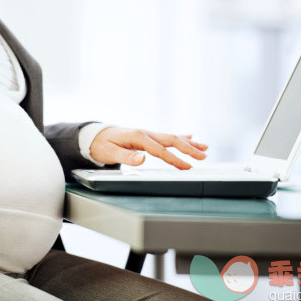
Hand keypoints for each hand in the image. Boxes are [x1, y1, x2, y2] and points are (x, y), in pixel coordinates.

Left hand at [89, 127, 207, 168]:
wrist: (95, 135)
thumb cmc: (102, 145)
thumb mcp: (110, 153)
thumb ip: (126, 156)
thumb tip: (142, 159)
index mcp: (138, 137)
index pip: (159, 150)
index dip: (174, 159)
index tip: (187, 167)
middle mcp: (145, 133)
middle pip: (171, 140)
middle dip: (189, 149)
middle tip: (204, 157)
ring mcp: (148, 134)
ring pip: (172, 137)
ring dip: (189, 143)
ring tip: (205, 148)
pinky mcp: (148, 136)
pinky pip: (167, 137)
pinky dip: (180, 137)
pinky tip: (191, 138)